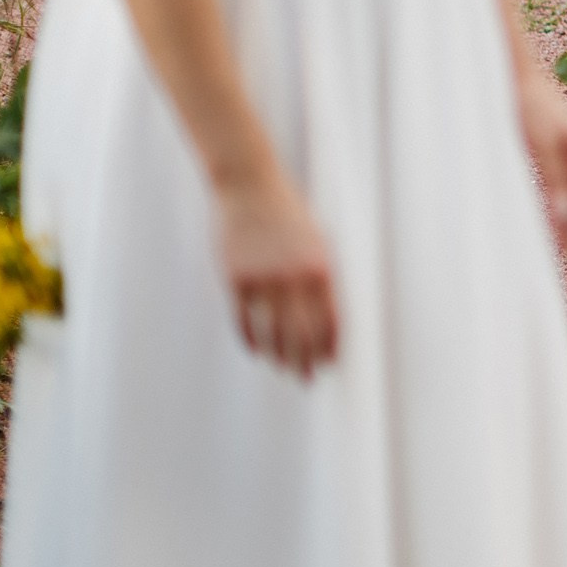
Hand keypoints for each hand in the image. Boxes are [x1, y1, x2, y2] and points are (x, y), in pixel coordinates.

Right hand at [216, 171, 336, 377]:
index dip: (330, 345)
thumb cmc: (288, 213)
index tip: (331, 362)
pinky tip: (257, 351)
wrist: (250, 187)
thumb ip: (322, 276)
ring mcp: (263, 279)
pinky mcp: (236, 279)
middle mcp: (293, 277)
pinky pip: (243, 321)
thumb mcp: (317, 240)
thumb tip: (327, 315)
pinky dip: (250, 340)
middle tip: (307, 379)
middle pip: (302, 333)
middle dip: (306, 360)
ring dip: (279, 355)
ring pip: (272, 332)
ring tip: (283, 369)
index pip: (330, 319)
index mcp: (320, 267)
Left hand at [519, 77, 566, 251]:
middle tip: (562, 254)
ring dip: (565, 216)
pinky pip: (559, 182)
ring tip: (552, 238)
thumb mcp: (540, 145)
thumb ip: (554, 180)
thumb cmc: (528, 106)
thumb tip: (564, 217)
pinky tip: (540, 209)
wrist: (515, 74)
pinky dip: (554, 201)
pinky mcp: (551, 146)